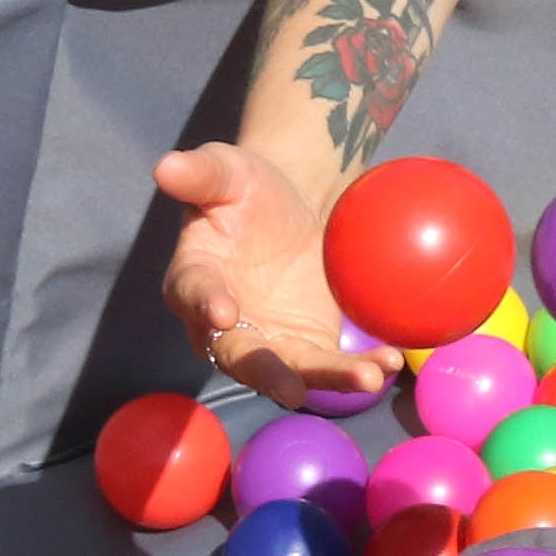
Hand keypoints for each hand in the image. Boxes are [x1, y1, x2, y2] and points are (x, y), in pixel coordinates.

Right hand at [154, 144, 390, 407]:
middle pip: (240, 356)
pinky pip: (330, 365)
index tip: (223, 313)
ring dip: (328, 379)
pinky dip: (358, 368)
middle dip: (267, 373)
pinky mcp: (307, 347)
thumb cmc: (247, 188)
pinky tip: (390, 361)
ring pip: (292, 370)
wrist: (291, 207)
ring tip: (368, 377)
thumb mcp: (225, 171)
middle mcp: (222, 327)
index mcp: (194, 280)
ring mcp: (267, 343)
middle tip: (292, 390)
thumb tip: (165, 166)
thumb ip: (199, 173)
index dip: (205, 305)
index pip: (193, 295)